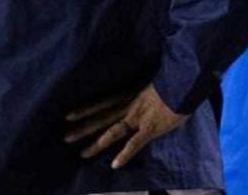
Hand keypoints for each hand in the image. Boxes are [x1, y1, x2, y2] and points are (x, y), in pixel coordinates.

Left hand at [64, 84, 187, 167]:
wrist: (182, 82)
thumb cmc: (170, 82)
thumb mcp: (149, 85)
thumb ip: (142, 95)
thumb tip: (142, 99)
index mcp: (127, 96)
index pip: (101, 104)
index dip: (84, 110)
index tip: (68, 116)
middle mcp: (128, 107)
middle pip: (101, 119)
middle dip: (83, 129)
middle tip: (65, 138)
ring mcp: (137, 118)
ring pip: (112, 132)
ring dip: (97, 143)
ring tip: (82, 154)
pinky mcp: (149, 128)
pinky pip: (135, 143)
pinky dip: (125, 154)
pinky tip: (115, 165)